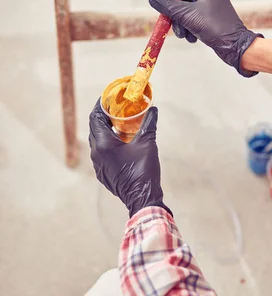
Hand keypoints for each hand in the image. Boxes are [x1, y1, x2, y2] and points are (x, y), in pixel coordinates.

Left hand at [89, 100, 170, 218]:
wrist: (142, 198)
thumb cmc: (143, 170)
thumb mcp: (147, 143)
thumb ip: (148, 124)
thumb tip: (153, 108)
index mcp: (103, 144)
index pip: (95, 118)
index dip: (100, 105)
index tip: (109, 97)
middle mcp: (96, 153)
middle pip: (94, 128)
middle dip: (103, 116)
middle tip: (116, 107)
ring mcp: (98, 165)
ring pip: (97, 141)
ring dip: (105, 130)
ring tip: (118, 122)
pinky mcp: (103, 173)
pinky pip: (100, 152)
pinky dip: (107, 142)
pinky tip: (120, 141)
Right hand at [149, 0, 262, 76]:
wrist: (235, 46)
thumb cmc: (215, 27)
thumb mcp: (188, 16)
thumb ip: (168, 7)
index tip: (166, 12)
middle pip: (183, 0)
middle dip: (177, 17)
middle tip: (176, 30)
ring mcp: (213, 6)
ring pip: (188, 12)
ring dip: (183, 25)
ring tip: (186, 36)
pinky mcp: (213, 18)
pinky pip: (195, 20)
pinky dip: (191, 29)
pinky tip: (193, 38)